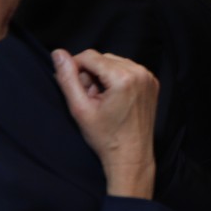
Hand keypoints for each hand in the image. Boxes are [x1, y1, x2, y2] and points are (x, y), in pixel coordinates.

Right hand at [52, 49, 158, 198]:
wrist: (131, 156)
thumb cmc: (106, 138)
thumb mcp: (80, 109)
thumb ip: (67, 79)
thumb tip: (58, 54)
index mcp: (123, 78)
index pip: (89, 56)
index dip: (76, 69)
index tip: (75, 89)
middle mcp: (139, 73)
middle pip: (102, 58)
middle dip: (91, 75)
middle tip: (90, 100)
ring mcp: (148, 77)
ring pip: (114, 62)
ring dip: (102, 76)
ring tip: (102, 101)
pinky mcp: (152, 82)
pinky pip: (127, 69)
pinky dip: (116, 79)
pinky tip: (113, 99)